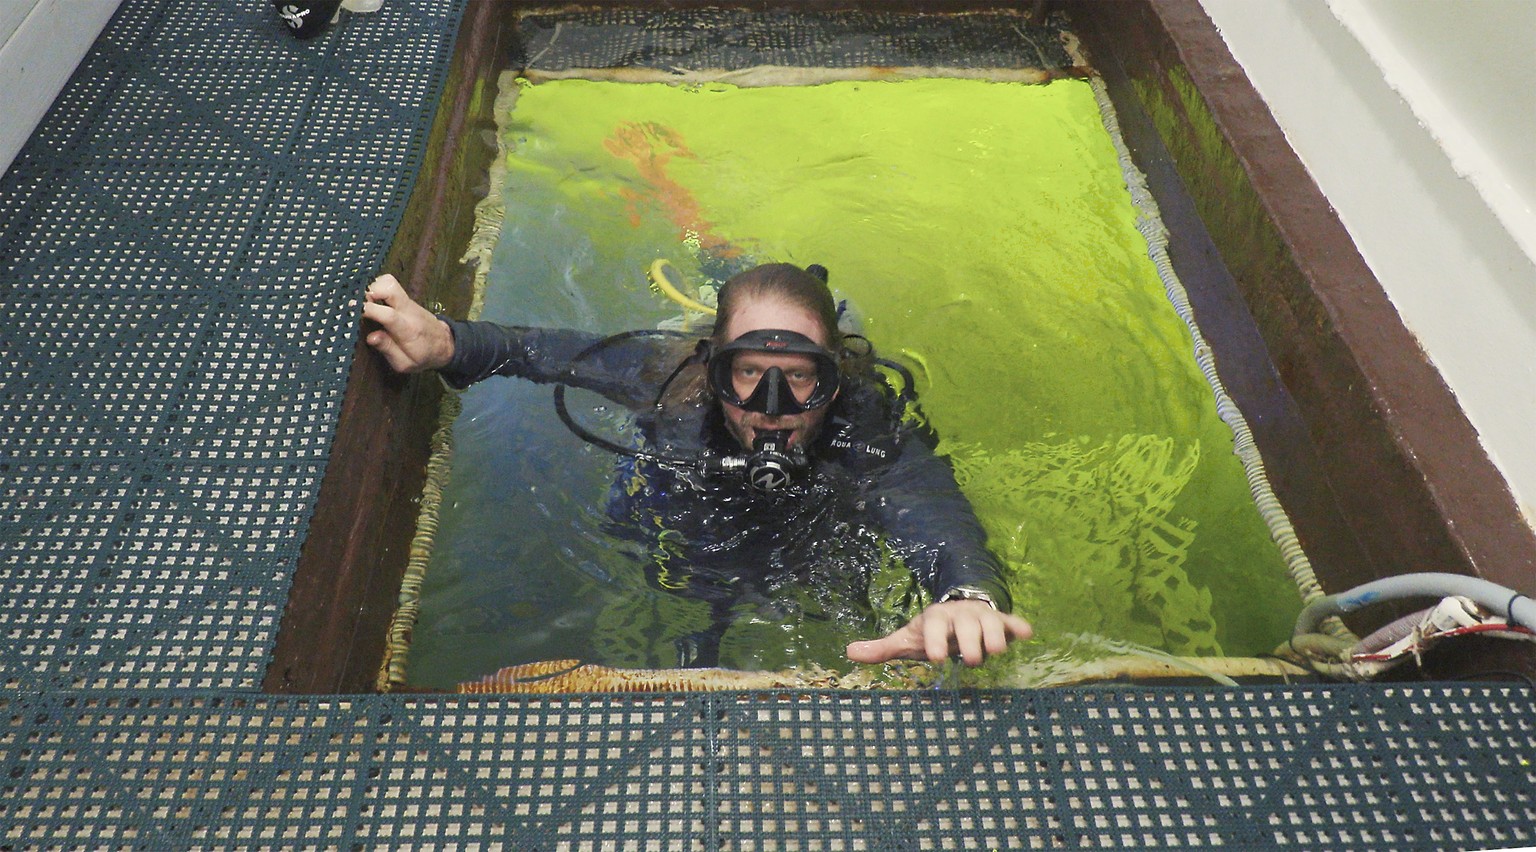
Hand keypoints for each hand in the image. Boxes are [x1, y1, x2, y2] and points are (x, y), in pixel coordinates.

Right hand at [361, 274, 454, 372]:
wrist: (444, 345)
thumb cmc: (423, 356)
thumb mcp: (405, 363)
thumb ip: (388, 350)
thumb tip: (371, 337)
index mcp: (408, 330)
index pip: (388, 314)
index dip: (369, 309)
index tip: (353, 309)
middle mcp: (408, 311)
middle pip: (390, 287)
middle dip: (370, 291)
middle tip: (359, 303)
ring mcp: (408, 302)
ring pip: (389, 282)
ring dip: (373, 288)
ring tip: (366, 302)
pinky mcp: (405, 299)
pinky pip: (390, 285)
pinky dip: (378, 288)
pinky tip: (372, 300)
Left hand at [845, 600, 1032, 666]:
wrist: (957, 611)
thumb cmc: (931, 632)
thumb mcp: (907, 639)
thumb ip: (882, 648)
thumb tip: (848, 652)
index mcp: (935, 618)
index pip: (934, 627)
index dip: (935, 641)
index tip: (935, 658)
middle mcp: (959, 615)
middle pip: (966, 624)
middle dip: (969, 641)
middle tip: (972, 660)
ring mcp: (982, 617)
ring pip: (991, 623)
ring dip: (995, 635)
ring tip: (995, 651)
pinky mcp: (1001, 621)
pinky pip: (1012, 621)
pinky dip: (1018, 626)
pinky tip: (1026, 633)